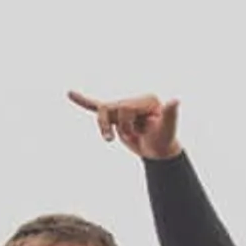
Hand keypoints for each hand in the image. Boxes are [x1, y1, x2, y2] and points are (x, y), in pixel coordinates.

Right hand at [66, 88, 183, 159]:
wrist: (158, 152)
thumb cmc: (164, 140)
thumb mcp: (167, 129)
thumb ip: (170, 115)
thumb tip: (175, 100)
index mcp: (146, 99)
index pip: (125, 107)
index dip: (128, 124)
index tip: (145, 130)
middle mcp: (133, 100)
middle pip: (112, 109)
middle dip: (120, 129)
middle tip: (135, 137)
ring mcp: (122, 108)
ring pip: (102, 113)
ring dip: (105, 128)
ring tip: (109, 140)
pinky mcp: (115, 117)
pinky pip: (96, 107)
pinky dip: (83, 101)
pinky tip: (70, 93)